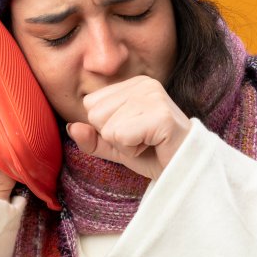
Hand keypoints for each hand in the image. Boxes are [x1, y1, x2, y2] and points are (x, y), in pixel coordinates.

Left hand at [65, 76, 191, 179]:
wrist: (186, 172)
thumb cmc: (154, 155)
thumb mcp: (116, 147)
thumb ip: (93, 138)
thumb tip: (71, 127)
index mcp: (133, 84)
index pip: (91, 104)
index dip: (107, 128)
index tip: (134, 134)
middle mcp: (144, 84)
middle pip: (96, 115)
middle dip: (114, 137)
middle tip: (142, 141)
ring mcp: (154, 97)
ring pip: (108, 127)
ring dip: (125, 146)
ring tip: (149, 144)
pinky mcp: (160, 115)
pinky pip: (121, 136)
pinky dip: (132, 150)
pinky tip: (153, 146)